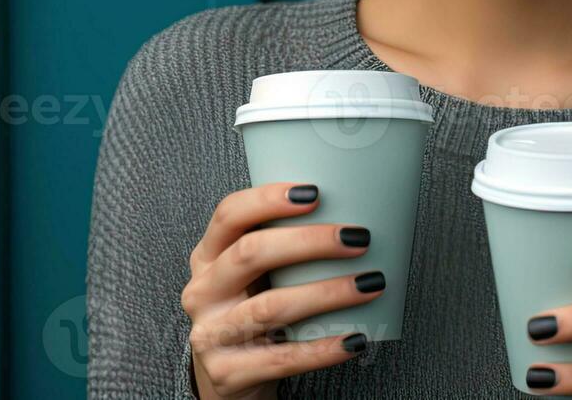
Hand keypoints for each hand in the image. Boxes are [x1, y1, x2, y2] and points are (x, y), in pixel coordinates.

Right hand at [180, 183, 382, 398]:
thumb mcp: (251, 277)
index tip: (315, 192)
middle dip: (309, 242)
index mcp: (207, 256)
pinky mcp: (227, 373)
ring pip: (270, 307)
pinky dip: (323, 348)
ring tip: (369, 284)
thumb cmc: (251, 312)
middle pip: (250, 253)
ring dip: (327, 293)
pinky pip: (282, 358)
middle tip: (357, 238)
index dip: (268, 199)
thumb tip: (351, 216)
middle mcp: (202, 292)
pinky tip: (355, 338)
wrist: (229, 378)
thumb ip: (280, 247)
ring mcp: (210, 334)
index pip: (229, 215)